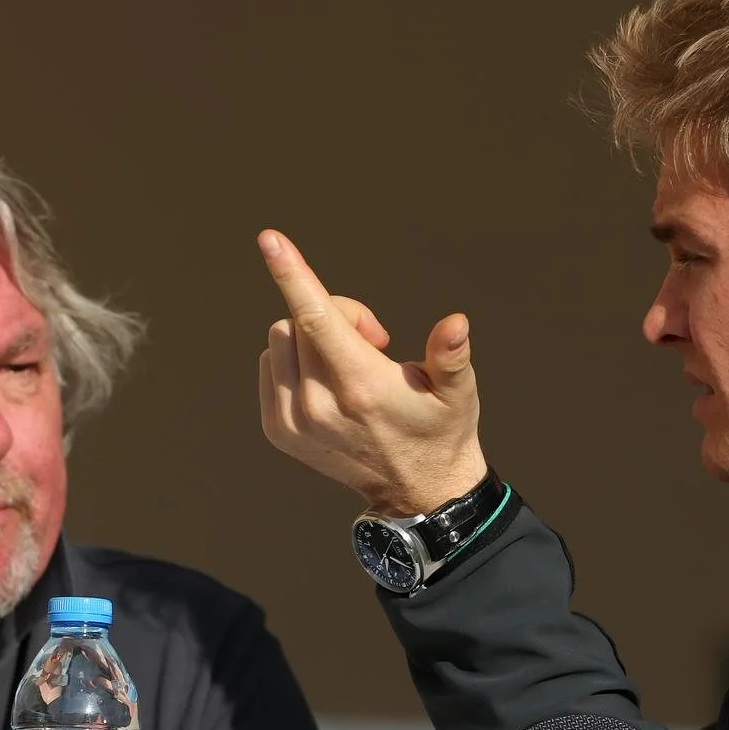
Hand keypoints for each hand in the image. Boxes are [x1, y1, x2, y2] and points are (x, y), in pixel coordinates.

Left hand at [256, 229, 488, 515]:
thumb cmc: (440, 429)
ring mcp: (293, 421)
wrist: (416, 490)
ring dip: (311, 337)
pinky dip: (293, 359)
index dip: (294, 275)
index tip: (271, 239)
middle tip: (374, 341)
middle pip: (302, 320)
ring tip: (351, 366)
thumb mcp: (458, 392)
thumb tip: (456, 324)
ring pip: (281, 339)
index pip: (318, 319)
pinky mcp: (278, 430)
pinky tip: (327, 382)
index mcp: (361, 387)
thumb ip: (451, 355)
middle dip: (337, 314)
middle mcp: (319, 405)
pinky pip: (270, 364)